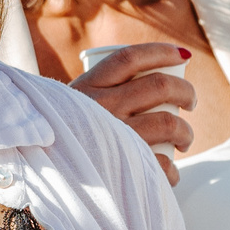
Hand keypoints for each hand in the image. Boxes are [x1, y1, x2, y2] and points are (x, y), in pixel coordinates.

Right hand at [70, 43, 193, 184]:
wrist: (39, 178)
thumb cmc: (61, 141)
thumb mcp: (69, 107)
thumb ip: (97, 94)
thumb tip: (143, 83)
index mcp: (87, 87)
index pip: (129, 58)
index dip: (160, 51)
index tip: (182, 55)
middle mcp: (100, 106)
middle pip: (159, 85)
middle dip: (186, 91)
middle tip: (190, 102)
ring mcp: (112, 136)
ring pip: (169, 123)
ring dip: (186, 132)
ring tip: (185, 140)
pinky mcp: (121, 166)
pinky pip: (161, 163)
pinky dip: (172, 170)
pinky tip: (171, 173)